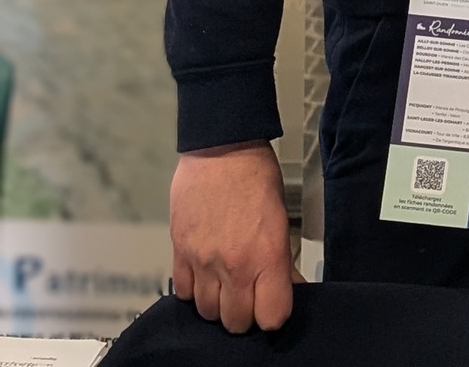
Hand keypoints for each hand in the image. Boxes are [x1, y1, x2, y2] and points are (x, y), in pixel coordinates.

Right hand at [170, 141, 295, 331]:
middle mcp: (234, 265)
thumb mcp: (281, 217)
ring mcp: (203, 261)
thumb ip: (281, 259)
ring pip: (208, 312)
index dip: (275, 315)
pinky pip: (183, 292)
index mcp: (267, 255)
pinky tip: (205, 273)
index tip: (274, 305)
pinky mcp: (179, 252)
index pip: (272, 316)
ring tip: (225, 283)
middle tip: (249, 295)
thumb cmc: (256, 176)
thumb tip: (288, 286)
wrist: (221, 147)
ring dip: (218, 303)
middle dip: (245, 314)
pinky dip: (194, 289)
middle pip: (236, 323)